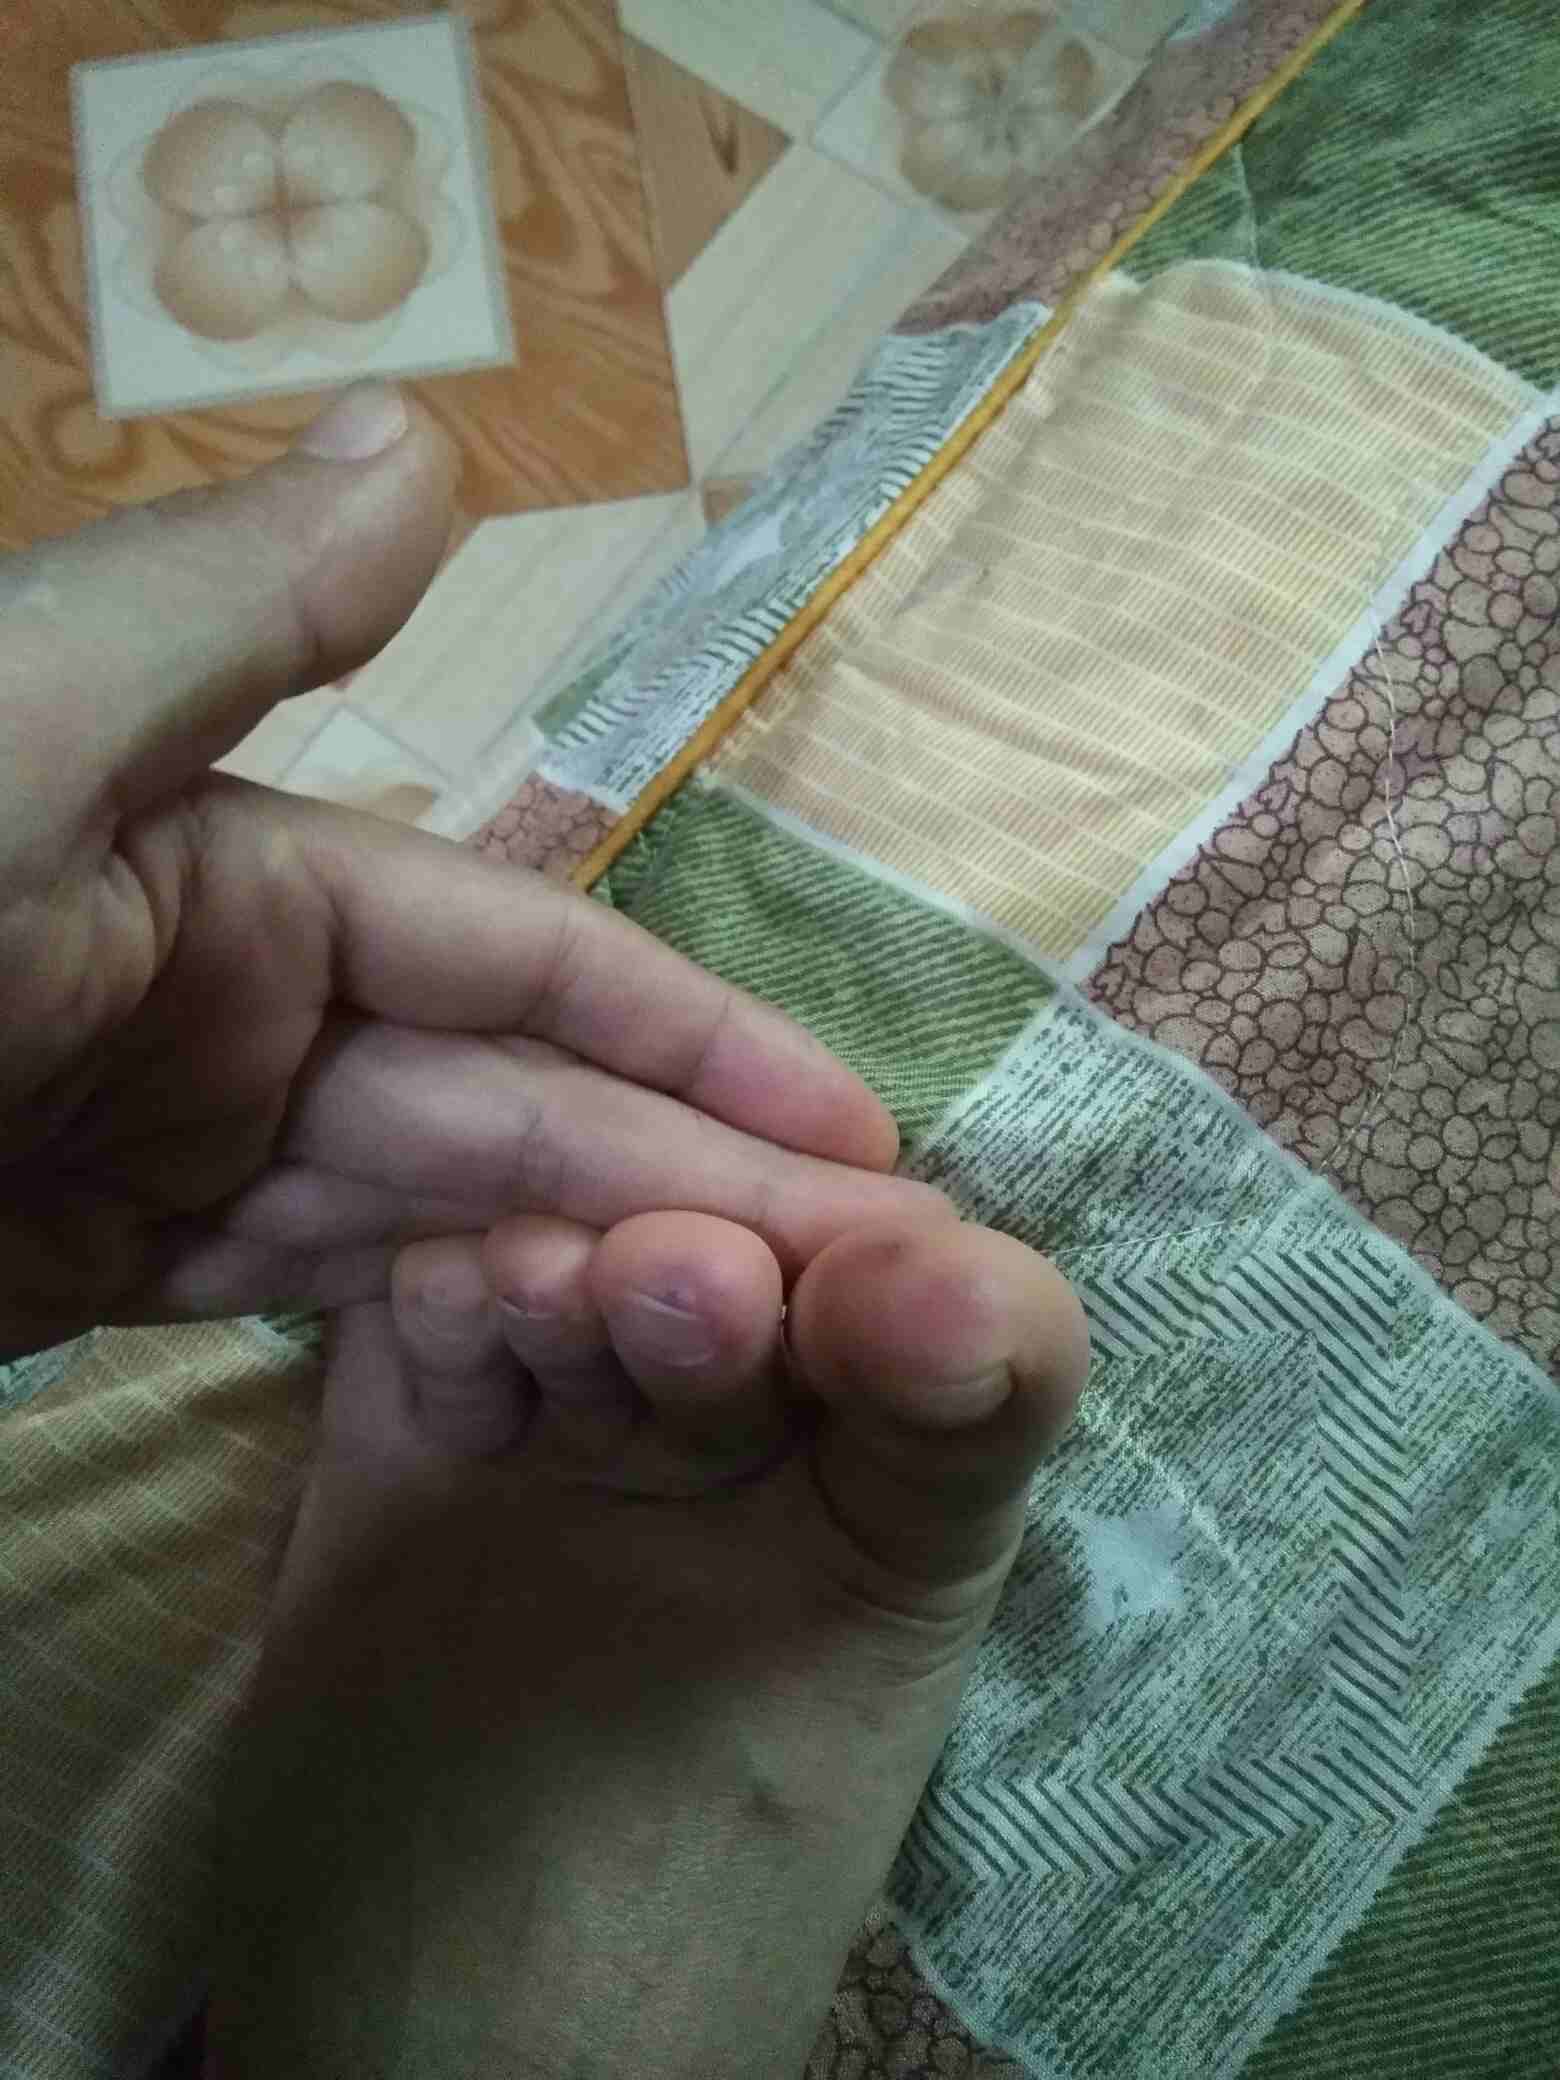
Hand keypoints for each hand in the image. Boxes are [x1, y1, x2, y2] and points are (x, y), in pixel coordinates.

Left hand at [0, 384, 943, 1360]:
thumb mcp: (3, 747)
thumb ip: (220, 616)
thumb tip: (429, 438)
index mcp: (232, 875)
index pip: (521, 962)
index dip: (697, 1041)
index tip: (864, 1135)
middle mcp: (222, 1005)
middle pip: (510, 1107)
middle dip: (693, 1187)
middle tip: (882, 1286)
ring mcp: (161, 1153)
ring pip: (432, 1216)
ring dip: (594, 1273)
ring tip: (767, 1349)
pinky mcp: (91, 1280)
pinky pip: (313, 1303)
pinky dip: (444, 1329)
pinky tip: (573, 1367)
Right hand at [212, 1210, 1087, 2073]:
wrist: (423, 2071)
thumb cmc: (679, 1905)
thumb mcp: (867, 1653)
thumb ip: (942, 1452)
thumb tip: (972, 1269)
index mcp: (868, 1482)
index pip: (908, 1290)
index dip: (884, 1257)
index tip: (859, 1287)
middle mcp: (723, 1445)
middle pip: (724, 1260)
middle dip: (708, 1254)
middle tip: (673, 1286)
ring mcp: (559, 1448)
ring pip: (568, 1272)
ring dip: (564, 1256)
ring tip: (542, 1292)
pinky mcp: (410, 1467)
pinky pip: (427, 1341)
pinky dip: (441, 1295)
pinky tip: (452, 1303)